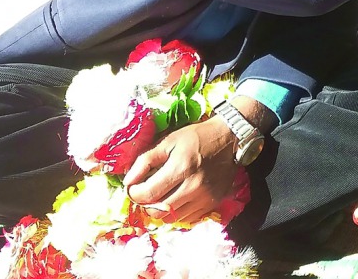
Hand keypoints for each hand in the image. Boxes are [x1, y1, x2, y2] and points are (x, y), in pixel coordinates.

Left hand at [123, 117, 240, 223]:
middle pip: (157, 211)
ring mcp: (205, 197)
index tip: (134, 187)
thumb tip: (128, 181)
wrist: (229, 139)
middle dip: (146, 204)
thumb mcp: (168, 141)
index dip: (134, 193)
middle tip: (147, 192)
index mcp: (180, 168)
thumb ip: (145, 160)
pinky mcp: (212, 203)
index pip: (147, 194)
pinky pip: (187, 219)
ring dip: (161, 210)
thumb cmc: (196, 138)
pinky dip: (177, 213)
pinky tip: (177, 200)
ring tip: (162, 196)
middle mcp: (193, 186)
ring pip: (171, 219)